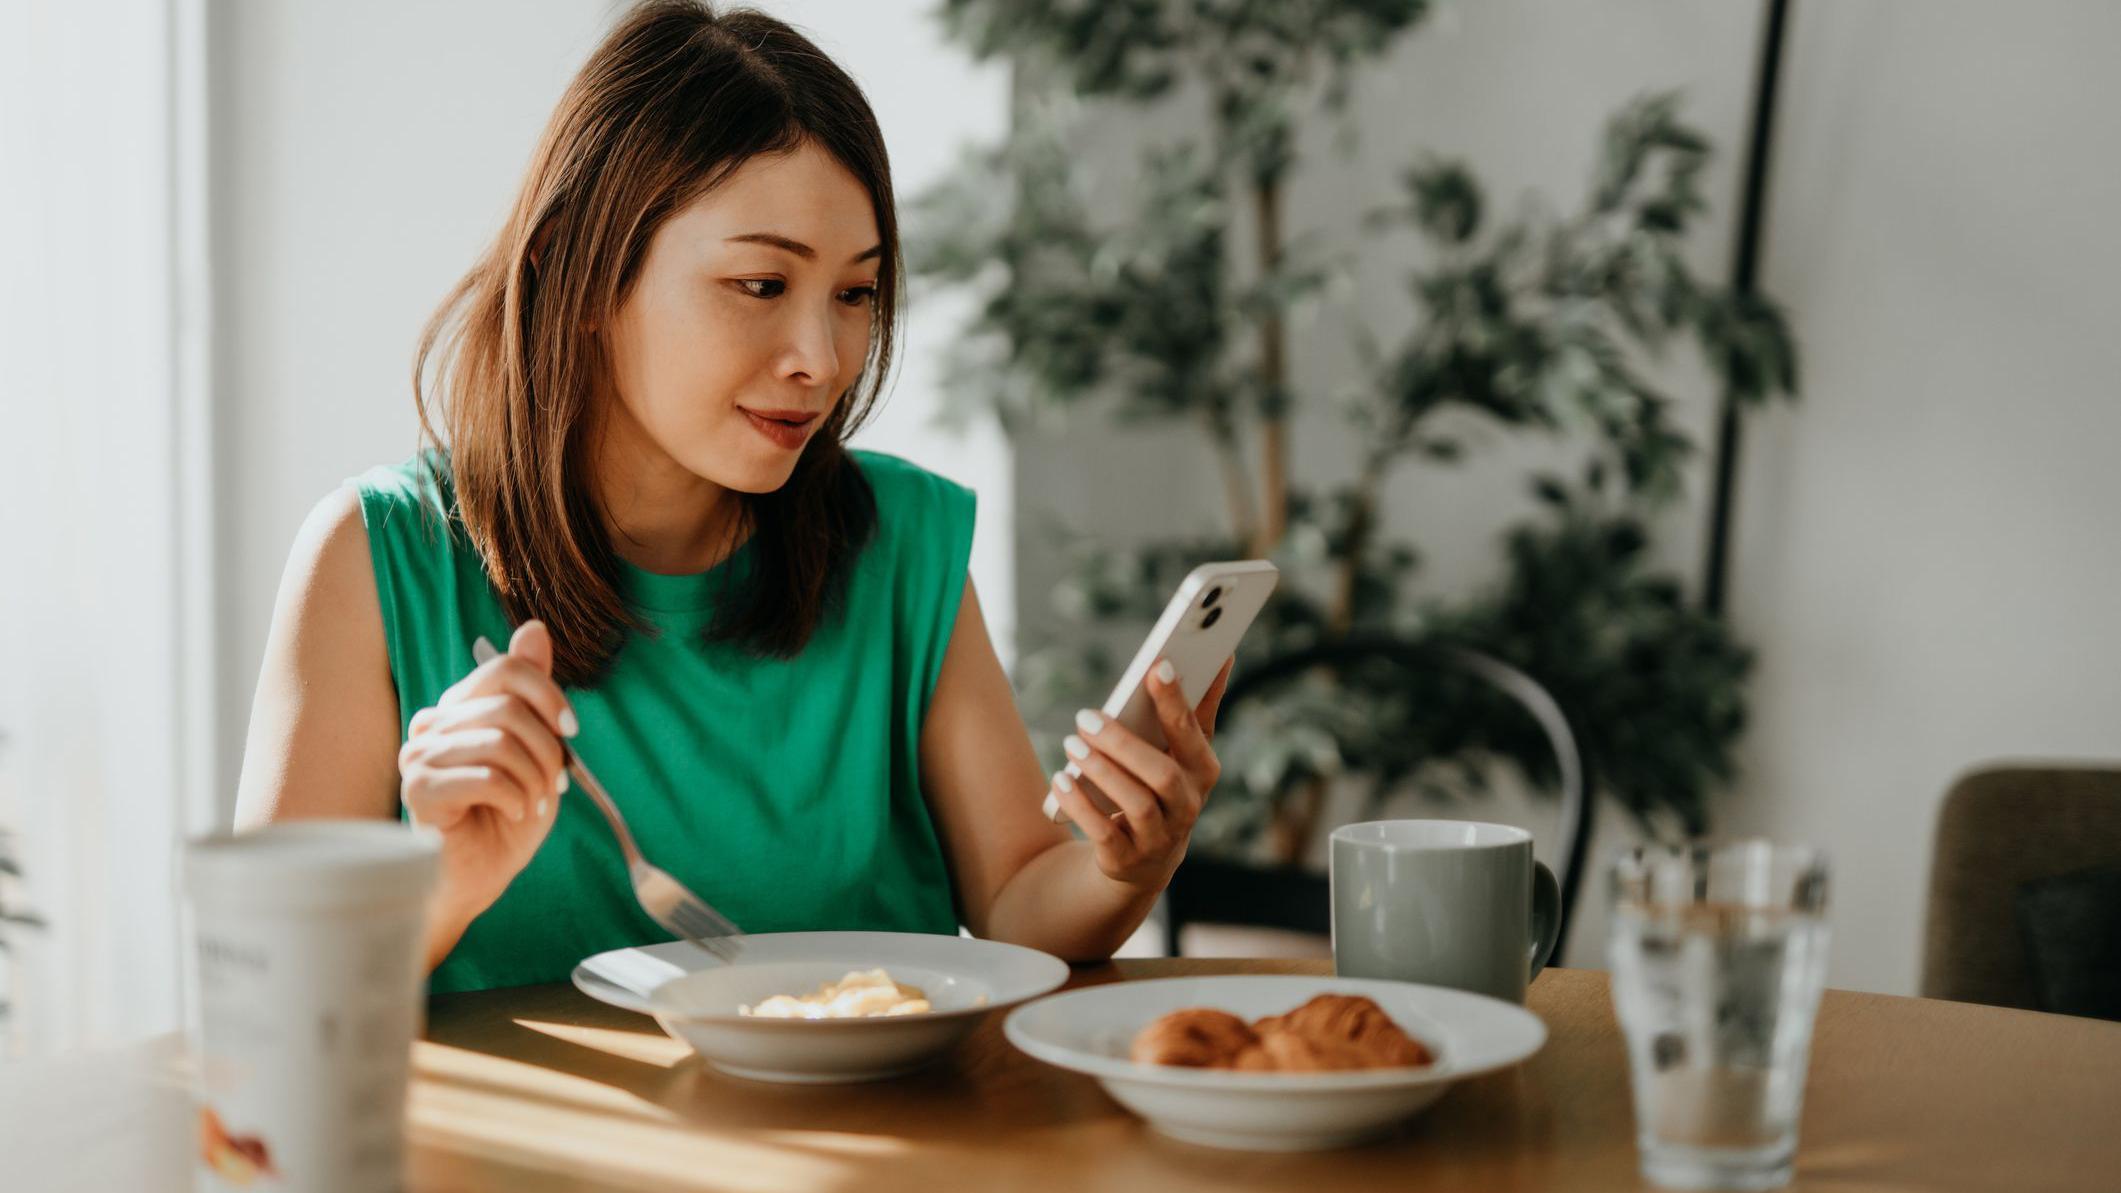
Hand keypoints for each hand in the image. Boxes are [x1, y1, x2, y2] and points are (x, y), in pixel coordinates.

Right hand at [398, 620, 576, 921]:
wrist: (477, 880)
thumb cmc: (503, 820)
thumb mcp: (535, 752)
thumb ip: (533, 695)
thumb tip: (534, 628)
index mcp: (459, 709)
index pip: (505, 669)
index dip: (549, 694)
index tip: (571, 730)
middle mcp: (432, 723)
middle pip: (508, 706)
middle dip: (548, 749)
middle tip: (555, 785)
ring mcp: (419, 755)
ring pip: (501, 741)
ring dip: (535, 779)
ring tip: (533, 805)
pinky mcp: (418, 790)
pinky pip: (486, 776)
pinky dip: (516, 798)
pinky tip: (515, 815)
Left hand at [1048, 658, 1231, 888]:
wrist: (1144, 858)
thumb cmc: (1163, 786)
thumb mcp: (1183, 751)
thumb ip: (1199, 705)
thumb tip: (1224, 654)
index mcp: (1202, 770)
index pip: (1192, 733)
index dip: (1176, 701)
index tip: (1157, 666)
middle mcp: (1187, 805)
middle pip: (1161, 774)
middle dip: (1122, 744)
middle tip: (1086, 716)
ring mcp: (1159, 836)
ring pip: (1134, 803)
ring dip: (1100, 771)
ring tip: (1072, 743)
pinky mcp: (1127, 858)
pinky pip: (1103, 832)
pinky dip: (1080, 805)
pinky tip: (1061, 779)